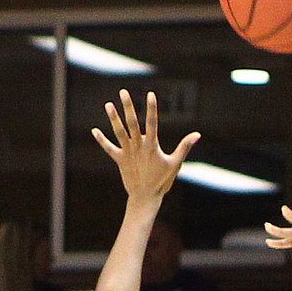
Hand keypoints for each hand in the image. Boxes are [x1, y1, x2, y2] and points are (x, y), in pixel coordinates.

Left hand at [92, 90, 199, 204]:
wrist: (145, 197)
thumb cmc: (162, 181)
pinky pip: (109, 149)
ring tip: (108, 105)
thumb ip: (184, 147)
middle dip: (128, 107)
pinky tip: (94, 130)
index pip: (152, 123)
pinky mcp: (120, 160)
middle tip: (123, 92)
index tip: (150, 94)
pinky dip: (101, 140)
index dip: (152, 108)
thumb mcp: (175, 163)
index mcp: (152, 146)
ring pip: (119, 132)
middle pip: (132, 123)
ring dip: (113, 118)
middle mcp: (138, 147)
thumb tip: (197, 135)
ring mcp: (128, 153)